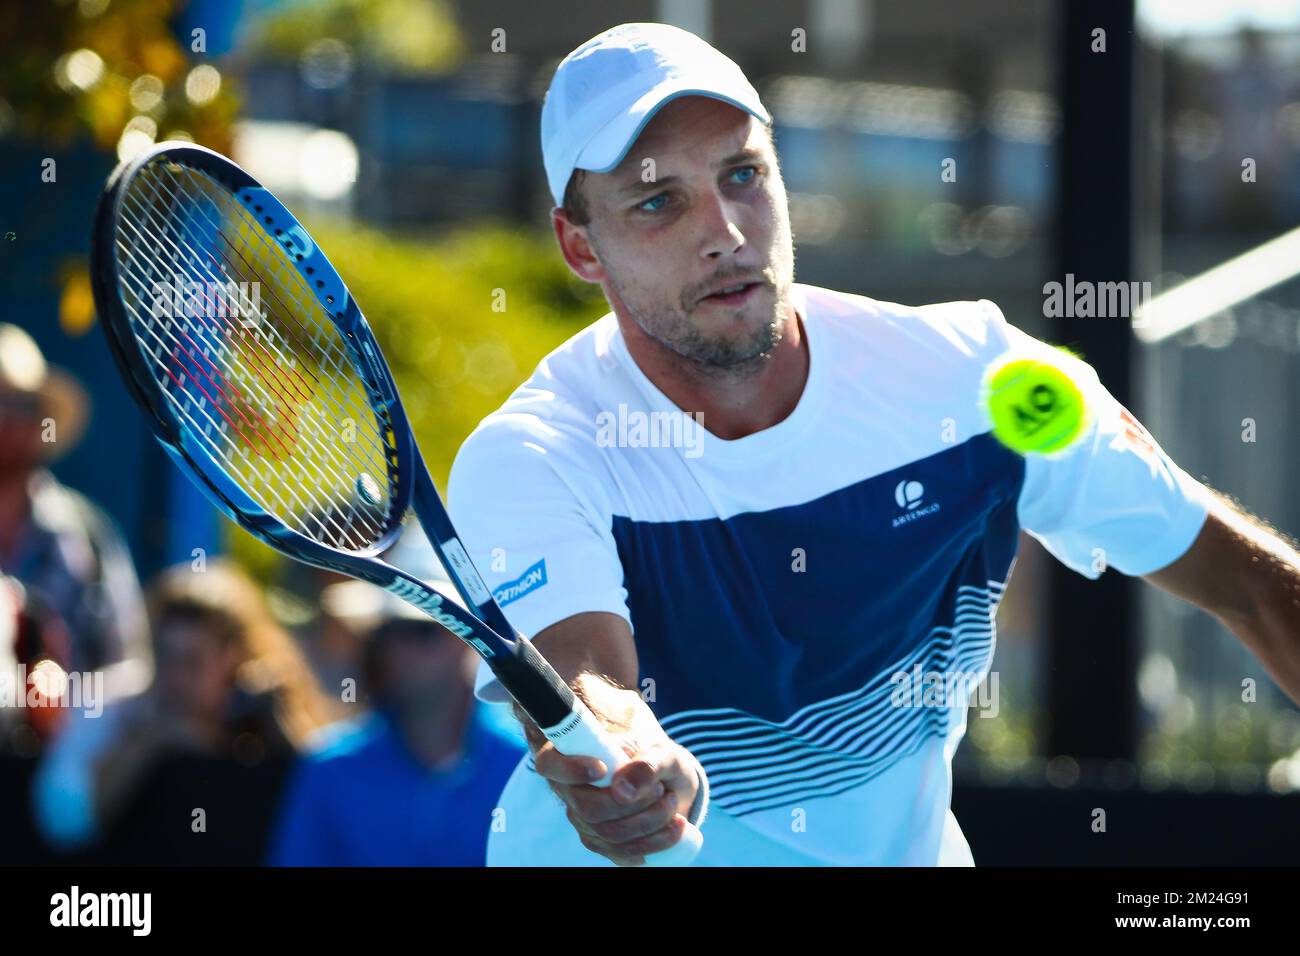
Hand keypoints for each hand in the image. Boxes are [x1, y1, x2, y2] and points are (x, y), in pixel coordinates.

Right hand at [520, 674, 700, 865]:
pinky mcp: (601, 843)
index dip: (570, 769)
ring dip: (650, 823)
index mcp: (573, 754)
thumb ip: (647, 763)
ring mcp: (583, 820)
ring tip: (672, 803)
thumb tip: (623, 790)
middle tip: (661, 790)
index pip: (550, 763)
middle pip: (588, 808)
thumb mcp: (661, 752)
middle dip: (634, 804)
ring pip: (608, 834)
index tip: (602, 768)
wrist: (671, 784)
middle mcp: (571, 790)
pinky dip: (654, 843)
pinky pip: (621, 853)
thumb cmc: (658, 760)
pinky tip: (673, 829)